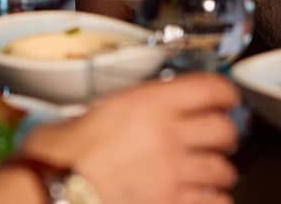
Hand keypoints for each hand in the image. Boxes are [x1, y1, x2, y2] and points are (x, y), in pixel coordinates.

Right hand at [0, 74, 238, 203]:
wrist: (55, 193)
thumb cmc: (58, 157)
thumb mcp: (85, 114)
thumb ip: (115, 111)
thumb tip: (117, 114)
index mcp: (147, 104)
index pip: (208, 88)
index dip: (224, 91)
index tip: (226, 96)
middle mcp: (168, 135)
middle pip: (224, 129)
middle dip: (224, 133)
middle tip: (217, 134)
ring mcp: (174, 174)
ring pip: (223, 169)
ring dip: (218, 169)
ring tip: (208, 170)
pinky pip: (214, 201)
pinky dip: (213, 198)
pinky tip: (202, 195)